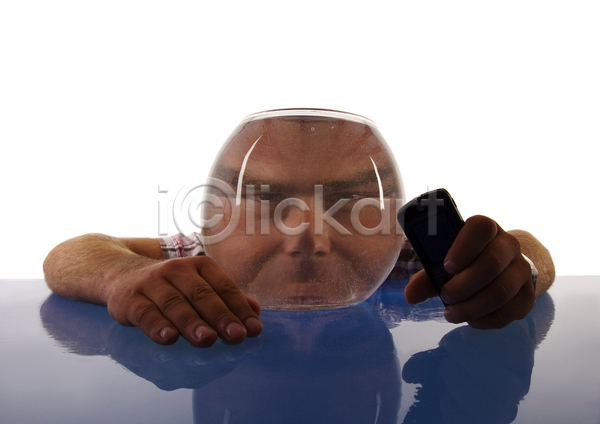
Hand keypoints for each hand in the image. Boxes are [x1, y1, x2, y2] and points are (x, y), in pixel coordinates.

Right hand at [105, 256, 262, 346]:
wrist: (120, 275)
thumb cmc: (171, 286)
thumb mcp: (199, 285)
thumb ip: (226, 298)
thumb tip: (256, 311)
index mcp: (199, 266)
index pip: (223, 287)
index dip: (239, 308)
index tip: (253, 329)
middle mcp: (176, 270)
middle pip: (201, 295)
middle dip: (220, 316)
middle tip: (236, 336)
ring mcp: (151, 283)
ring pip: (174, 304)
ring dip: (192, 323)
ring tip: (208, 340)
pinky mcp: (129, 300)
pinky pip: (144, 313)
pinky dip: (157, 326)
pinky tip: (169, 338)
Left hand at [404, 215, 534, 328]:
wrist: (504, 269)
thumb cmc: (468, 261)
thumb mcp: (446, 263)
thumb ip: (427, 277)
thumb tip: (410, 295)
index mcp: (486, 229)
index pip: (480, 228)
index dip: (464, 247)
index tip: (447, 267)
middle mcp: (509, 246)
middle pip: (491, 264)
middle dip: (464, 285)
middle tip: (446, 296)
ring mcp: (522, 271)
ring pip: (500, 292)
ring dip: (472, 307)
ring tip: (452, 313)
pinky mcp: (528, 296)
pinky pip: (508, 313)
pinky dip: (485, 320)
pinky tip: (470, 319)